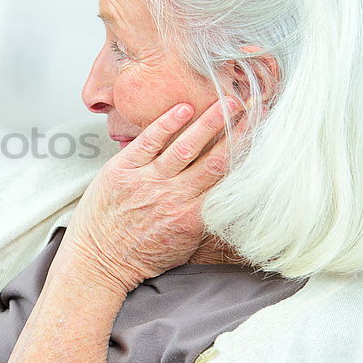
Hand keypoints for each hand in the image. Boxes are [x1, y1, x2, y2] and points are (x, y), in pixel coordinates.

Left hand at [59, 98, 239, 294]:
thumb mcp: (185, 245)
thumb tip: (232, 200)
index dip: (248, 156)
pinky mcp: (122, 171)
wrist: (97, 262)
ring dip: (210, 121)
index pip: (229, 180)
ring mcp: (147, 182)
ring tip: (230, 101)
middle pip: (215, 159)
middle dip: (238, 132)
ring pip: (186, 147)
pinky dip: (167, 124)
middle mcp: (174, 198)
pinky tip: (183, 108)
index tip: (264, 136)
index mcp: (194, 218)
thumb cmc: (142, 255)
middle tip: (256, 108)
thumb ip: (207, 220)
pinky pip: (148, 142)